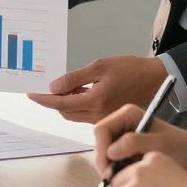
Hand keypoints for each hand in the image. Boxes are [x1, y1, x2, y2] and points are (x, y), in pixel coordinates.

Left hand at [27, 55, 166, 123]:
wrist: (155, 78)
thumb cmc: (131, 69)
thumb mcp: (100, 67)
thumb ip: (75, 78)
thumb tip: (54, 87)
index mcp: (95, 100)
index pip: (60, 104)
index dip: (44, 99)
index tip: (31, 94)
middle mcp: (98, 115)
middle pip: (65, 112)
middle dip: (52, 101)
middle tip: (44, 87)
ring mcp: (104, 119)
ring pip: (74, 115)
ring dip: (65, 103)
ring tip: (64, 85)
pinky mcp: (109, 118)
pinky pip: (85, 115)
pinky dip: (77, 104)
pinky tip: (78, 90)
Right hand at [94, 103, 186, 182]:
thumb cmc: (182, 148)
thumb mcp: (159, 144)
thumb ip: (134, 144)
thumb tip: (110, 152)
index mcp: (128, 114)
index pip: (102, 129)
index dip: (101, 149)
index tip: (107, 168)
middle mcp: (123, 125)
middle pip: (101, 142)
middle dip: (105, 161)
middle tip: (112, 179)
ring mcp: (125, 139)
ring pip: (106, 155)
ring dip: (111, 168)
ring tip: (122, 180)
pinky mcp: (129, 153)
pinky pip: (115, 163)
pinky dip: (118, 172)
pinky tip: (127, 179)